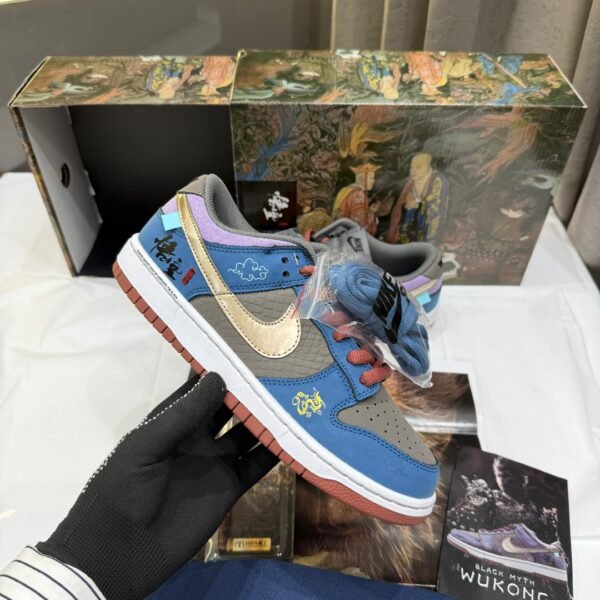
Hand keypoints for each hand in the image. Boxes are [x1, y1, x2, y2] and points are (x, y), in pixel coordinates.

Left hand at [37, 373, 276, 599]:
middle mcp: (199, 435)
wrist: (120, 553)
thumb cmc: (123, 489)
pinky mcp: (231, 486)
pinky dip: (276, 451)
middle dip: (253, 388)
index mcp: (175, 420)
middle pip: (232, 405)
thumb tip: (218, 375)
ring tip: (297, 394)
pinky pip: (258, 464)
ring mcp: (217, 460)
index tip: (247, 344)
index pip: (202, 385)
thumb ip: (183, 413)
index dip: (222, 366)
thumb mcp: (147, 444)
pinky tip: (297, 435)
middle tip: (283, 366)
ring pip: (250, 431)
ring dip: (269, 416)